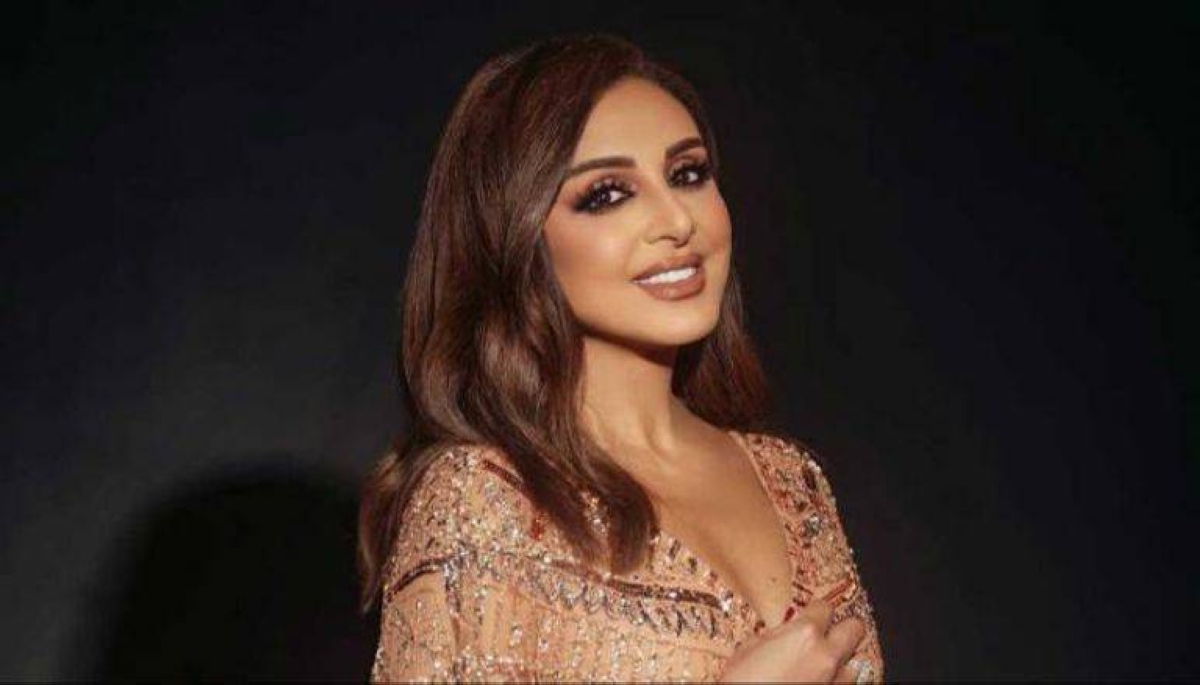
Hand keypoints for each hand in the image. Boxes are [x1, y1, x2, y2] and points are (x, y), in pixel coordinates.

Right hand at [718, 597, 866, 682]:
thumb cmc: (741, 684)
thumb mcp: (748, 650)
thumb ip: (775, 637)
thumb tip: (783, 634)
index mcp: (804, 634)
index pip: (825, 607)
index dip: (816, 611)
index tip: (811, 614)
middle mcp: (826, 655)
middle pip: (854, 628)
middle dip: (842, 629)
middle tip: (827, 635)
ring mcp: (836, 682)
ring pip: (852, 664)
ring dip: (838, 664)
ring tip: (818, 670)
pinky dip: (833, 684)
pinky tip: (816, 684)